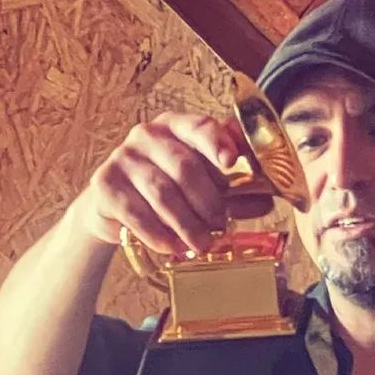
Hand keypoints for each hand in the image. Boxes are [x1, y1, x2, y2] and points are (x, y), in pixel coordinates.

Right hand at [75, 113, 272, 255]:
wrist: (115, 209)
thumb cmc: (167, 192)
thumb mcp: (202, 187)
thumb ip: (234, 190)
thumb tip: (268, 199)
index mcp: (176, 127)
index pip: (199, 126)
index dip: (217, 143)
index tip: (231, 163)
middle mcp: (147, 135)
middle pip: (185, 166)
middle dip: (207, 202)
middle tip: (221, 226)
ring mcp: (123, 158)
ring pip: (162, 193)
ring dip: (187, 224)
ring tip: (201, 244)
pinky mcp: (105, 184)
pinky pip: (136, 212)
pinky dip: (158, 234)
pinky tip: (172, 247)